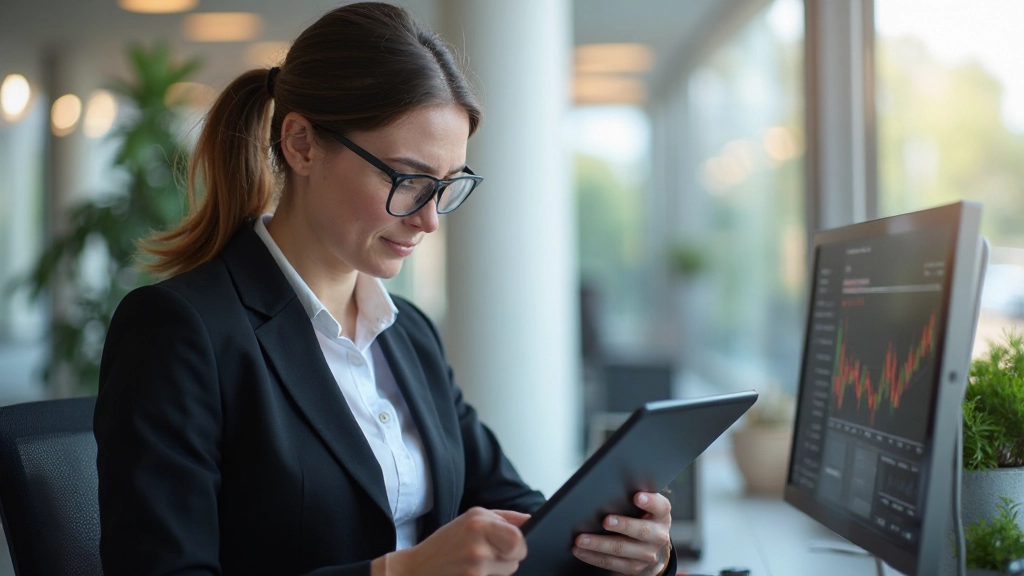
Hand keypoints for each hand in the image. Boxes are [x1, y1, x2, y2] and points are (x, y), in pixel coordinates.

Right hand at [373, 507, 529, 575]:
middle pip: (517, 558)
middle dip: (509, 557)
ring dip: (498, 569)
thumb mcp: (471, 517)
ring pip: (508, 572)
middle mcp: (478, 546)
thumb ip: (505, 518)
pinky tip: (470, 572)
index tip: (511, 545)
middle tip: (490, 554)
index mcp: (479, 522)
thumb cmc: (446, 542)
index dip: (519, 544)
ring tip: (475, 563)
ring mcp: (475, 569)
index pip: (519, 539)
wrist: (416, 569)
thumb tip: (531, 520)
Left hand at [572, 491, 671, 575]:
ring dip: (599, 544)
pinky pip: (611, 563)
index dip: (650, 502)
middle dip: (622, 525)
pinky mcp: (634, 568)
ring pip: (622, 549)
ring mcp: (646, 554)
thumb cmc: (642, 518)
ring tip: (581, 539)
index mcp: (661, 515)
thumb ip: (633, 497)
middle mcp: (658, 536)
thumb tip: (607, 485)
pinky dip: (593, 557)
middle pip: (641, 531)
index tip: (637, 496)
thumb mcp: (645, 507)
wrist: (653, 549)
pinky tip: (580, 551)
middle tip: (605, 520)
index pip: (660, 506)